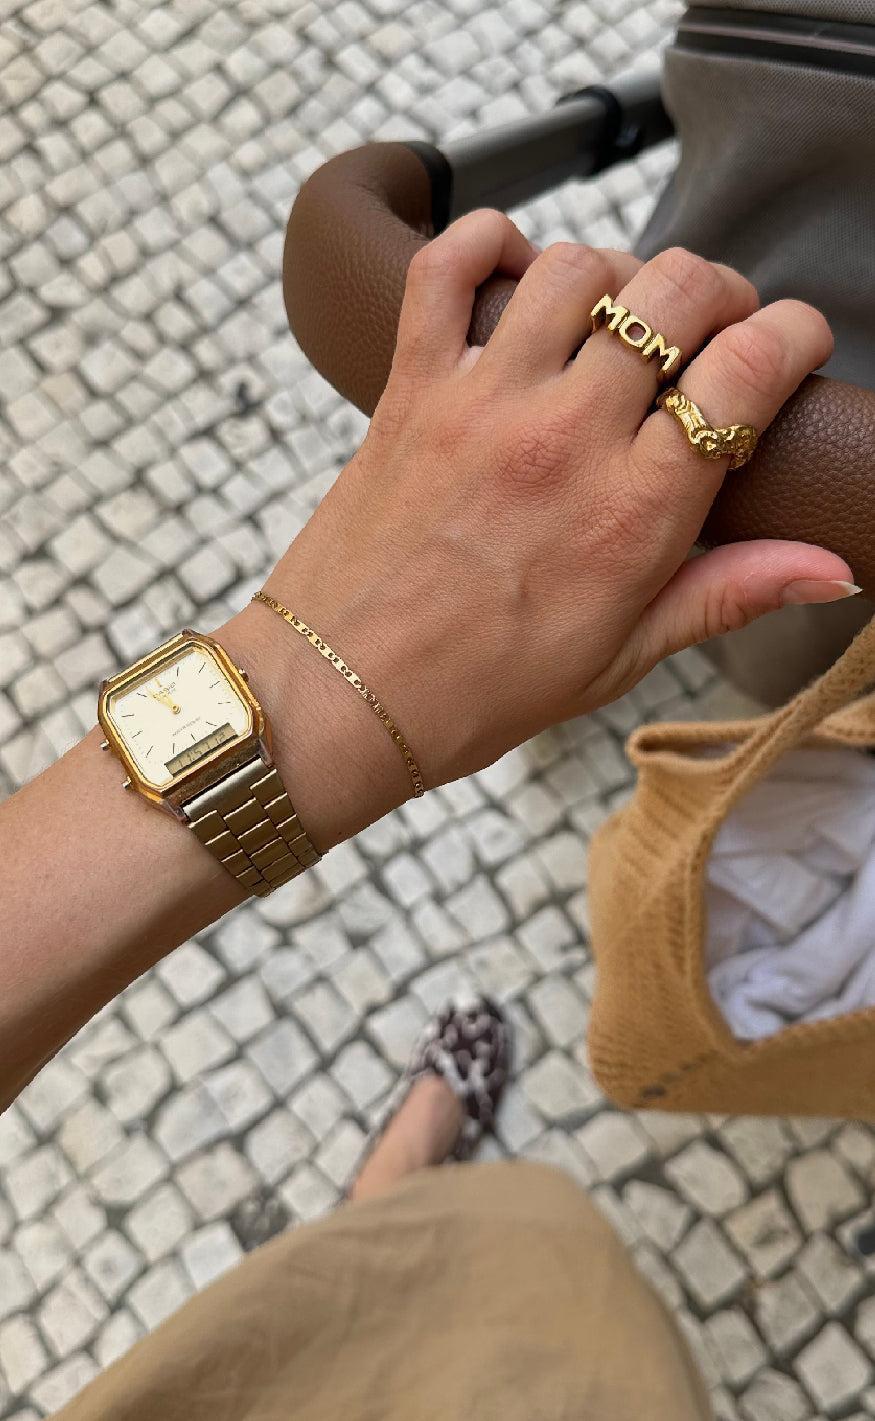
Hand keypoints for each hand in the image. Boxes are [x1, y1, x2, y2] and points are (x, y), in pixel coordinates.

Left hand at [226, 212, 853, 836]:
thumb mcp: (622, 657)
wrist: (339, 696)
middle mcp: (565, 438)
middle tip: (714, 330)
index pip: (749, 368)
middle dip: (719, 292)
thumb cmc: (478, 689)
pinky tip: (514, 272)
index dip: (793, 335)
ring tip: (617, 317)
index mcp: (634, 512)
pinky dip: (485, 244)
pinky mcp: (412, 386)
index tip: (793, 346)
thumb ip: (728, 594)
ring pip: (576, 267)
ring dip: (617, 272)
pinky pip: (446, 267)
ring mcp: (483, 402)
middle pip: (676, 292)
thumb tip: (831, 569)